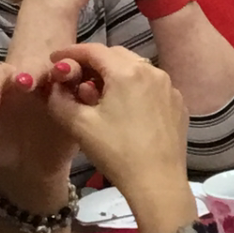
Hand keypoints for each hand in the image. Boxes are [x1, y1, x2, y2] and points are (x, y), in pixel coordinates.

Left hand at [0, 62, 77, 209]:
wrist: (28, 168)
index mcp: (2, 85)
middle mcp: (31, 80)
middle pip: (34, 65)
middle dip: (31, 71)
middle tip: (26, 83)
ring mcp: (59, 89)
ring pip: (66, 69)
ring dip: (67, 69)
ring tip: (64, 75)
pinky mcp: (80, 101)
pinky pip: (89, 88)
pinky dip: (90, 88)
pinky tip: (90, 94)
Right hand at [44, 44, 192, 232]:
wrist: (158, 181)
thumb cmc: (116, 152)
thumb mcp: (78, 124)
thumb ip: (59, 99)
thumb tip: (56, 87)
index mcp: (127, 72)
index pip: (94, 50)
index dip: (71, 52)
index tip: (55, 59)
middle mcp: (153, 72)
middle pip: (117, 55)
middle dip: (93, 62)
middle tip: (75, 78)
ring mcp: (170, 87)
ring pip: (136, 69)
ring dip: (114, 74)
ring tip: (97, 94)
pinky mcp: (178, 104)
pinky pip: (151, 86)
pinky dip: (134, 88)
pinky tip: (124, 108)